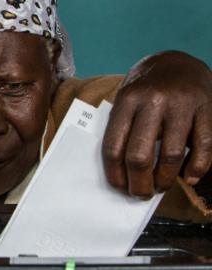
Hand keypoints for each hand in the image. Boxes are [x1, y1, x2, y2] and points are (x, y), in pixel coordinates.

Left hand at [102, 51, 211, 198]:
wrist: (177, 61)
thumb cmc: (146, 89)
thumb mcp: (126, 100)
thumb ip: (122, 129)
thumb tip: (120, 172)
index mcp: (127, 100)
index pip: (113, 146)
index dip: (115, 174)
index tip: (119, 187)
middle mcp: (153, 101)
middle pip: (139, 155)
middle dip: (138, 183)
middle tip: (140, 193)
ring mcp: (181, 105)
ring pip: (171, 155)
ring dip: (164, 179)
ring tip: (160, 186)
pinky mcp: (206, 109)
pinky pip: (203, 147)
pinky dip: (196, 168)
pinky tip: (188, 178)